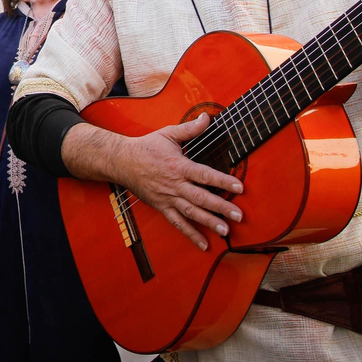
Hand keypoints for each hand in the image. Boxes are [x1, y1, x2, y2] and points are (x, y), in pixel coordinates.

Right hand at [98, 114, 243, 251]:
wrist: (122, 162)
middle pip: (201, 197)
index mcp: (179, 166)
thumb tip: (206, 117)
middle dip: (221, 207)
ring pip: (191, 212)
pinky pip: (177, 223)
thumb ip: (190, 129)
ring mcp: (168, 198)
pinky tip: (204, 244)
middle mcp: (175, 184)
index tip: (239, 187)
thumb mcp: (168, 134)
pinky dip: (190, 234)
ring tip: (225, 230)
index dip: (223, 181)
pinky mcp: (162, 206)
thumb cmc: (147, 147)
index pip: (205, 175)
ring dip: (209, 222)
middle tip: (238, 215)